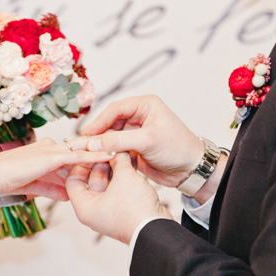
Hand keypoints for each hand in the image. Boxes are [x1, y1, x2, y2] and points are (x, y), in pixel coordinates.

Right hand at [0, 137, 114, 199]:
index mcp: (48, 152)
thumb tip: (69, 195)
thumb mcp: (35, 186)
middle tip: (125, 153)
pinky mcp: (51, 156)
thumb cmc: (6, 180)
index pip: (75, 155)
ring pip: (84, 149)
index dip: (93, 159)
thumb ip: (54, 189)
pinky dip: (94, 156)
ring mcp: (52, 150)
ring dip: (103, 151)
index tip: (111, 162)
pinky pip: (77, 155)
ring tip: (125, 150)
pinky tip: (110, 155)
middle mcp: (52, 147)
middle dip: (102, 151)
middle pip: (83, 150)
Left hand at [65, 152, 172, 243]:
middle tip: (110, 149)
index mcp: (85, 207)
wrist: (157, 230)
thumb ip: (118, 160)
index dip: (81, 163)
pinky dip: (122, 176)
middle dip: (101, 162)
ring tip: (122, 152)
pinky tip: (130, 162)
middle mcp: (94, 210)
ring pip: (107, 183)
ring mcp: (109, 210)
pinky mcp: (123, 209)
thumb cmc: (135, 212)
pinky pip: (118, 188)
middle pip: (91, 180)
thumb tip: (117, 150)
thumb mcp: (124, 178)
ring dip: (114, 168)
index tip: (92, 151)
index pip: (73, 180)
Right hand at [82, 95, 203, 187]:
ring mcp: (136, 133)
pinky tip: (100, 162)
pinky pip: (116, 149)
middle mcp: (139, 117)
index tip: (86, 135)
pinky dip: (108, 155)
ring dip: (103, 146)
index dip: (99, 121)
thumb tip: (93, 142)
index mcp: (145, 105)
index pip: (115, 109)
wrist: (191, 170)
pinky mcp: (134, 148)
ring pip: (111, 137)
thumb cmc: (178, 148)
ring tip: (90, 156)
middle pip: (110, 123)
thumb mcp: (148, 141)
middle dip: (98, 135)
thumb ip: (119, 140)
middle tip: (84, 147)